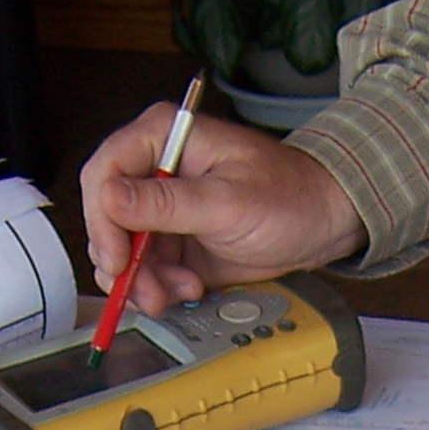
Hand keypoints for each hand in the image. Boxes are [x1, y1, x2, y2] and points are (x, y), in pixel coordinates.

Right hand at [81, 105, 366, 313]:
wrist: (326, 224)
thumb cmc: (291, 197)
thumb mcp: (229, 202)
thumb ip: (168, 203)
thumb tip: (110, 197)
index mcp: (163, 137)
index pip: (104, 173)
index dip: (102, 219)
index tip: (116, 258)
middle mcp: (155, 169)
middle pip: (108, 217)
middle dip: (123, 260)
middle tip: (145, 291)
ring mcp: (164, 208)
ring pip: (125, 249)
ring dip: (143, 279)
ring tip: (179, 292)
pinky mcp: (177, 241)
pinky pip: (148, 268)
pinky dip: (160, 286)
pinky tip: (189, 289)